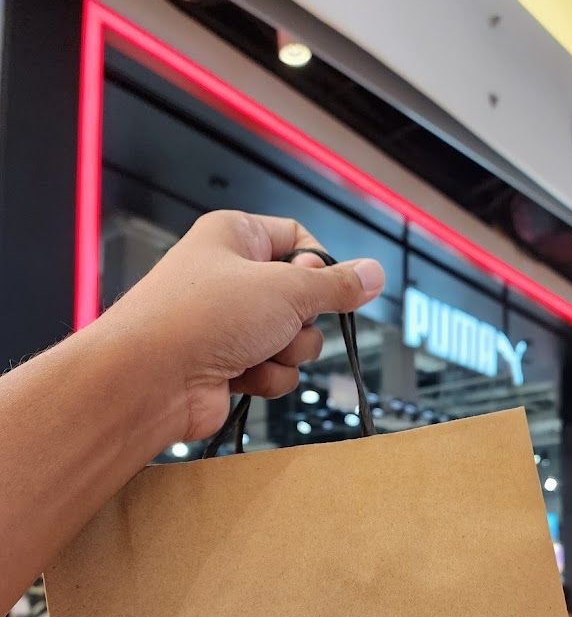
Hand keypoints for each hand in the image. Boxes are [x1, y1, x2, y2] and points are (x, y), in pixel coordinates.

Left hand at [93, 211, 384, 441]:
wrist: (151, 379)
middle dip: (303, 321)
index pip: (299, 240)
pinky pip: (274, 370)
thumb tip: (374, 274)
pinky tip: (242, 376)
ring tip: (257, 351)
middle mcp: (231, 277)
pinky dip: (267, 378)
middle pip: (303, 297)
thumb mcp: (287, 289)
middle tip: (282, 321)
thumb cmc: (201, 317)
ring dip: (287, 353)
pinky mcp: (228, 365)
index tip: (334, 287)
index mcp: (236, 236)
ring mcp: (228, 324)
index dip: (321, 266)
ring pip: (293, 340)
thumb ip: (338, 286)